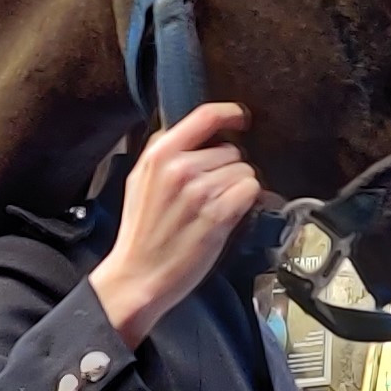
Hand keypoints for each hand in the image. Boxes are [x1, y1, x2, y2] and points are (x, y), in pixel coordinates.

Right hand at [89, 102, 261, 348]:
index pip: (205, 116)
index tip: (240, 118)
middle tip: (211, 193)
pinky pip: (252, 191)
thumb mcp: (140, 181)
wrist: (138, 276)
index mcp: (159, 154)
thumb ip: (166, 154)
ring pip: (245, 171)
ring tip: (216, 208)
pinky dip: (247, 202)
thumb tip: (196, 133)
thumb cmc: (141, 233)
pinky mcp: (218, 214)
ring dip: (238, 188)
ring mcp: (200, 190)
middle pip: (232, 150)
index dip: (230, 113)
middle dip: (228, 169)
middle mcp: (180, 167)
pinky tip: (229, 215)